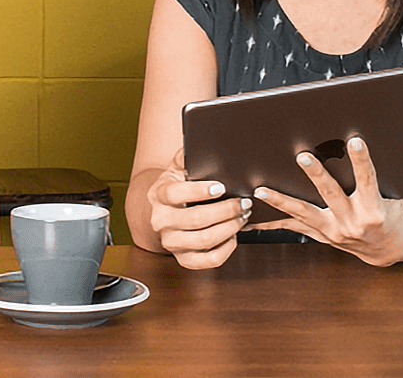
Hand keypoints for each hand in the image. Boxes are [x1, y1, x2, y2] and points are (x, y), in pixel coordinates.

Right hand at [142, 149, 250, 268]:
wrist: (163, 213)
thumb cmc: (177, 188)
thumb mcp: (177, 168)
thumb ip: (187, 155)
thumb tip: (201, 141)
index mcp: (159, 195)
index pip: (176, 193)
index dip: (200, 191)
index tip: (221, 187)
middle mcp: (161, 221)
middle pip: (195, 219)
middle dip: (226, 210)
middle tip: (244, 202)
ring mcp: (171, 242)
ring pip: (204, 240)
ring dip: (230, 227)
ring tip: (243, 216)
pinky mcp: (183, 259)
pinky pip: (209, 260)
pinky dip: (226, 248)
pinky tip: (234, 235)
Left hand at [252, 137, 402, 266]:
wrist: (390, 248)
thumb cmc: (391, 215)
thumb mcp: (390, 196)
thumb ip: (370, 179)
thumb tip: (352, 146)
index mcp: (374, 210)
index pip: (367, 179)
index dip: (361, 160)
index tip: (355, 141)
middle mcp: (353, 222)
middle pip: (331, 194)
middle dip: (316, 175)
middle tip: (303, 157)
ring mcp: (336, 232)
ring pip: (304, 214)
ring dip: (281, 202)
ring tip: (261, 192)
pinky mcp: (324, 237)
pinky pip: (296, 228)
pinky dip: (274, 223)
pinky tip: (254, 220)